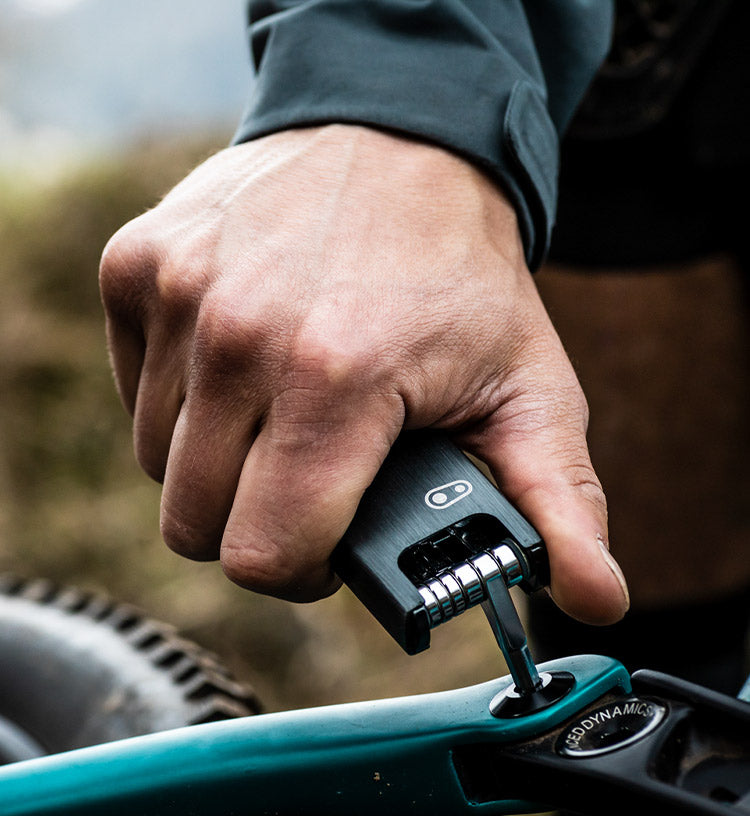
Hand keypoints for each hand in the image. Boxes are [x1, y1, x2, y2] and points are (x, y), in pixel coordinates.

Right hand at [100, 124, 628, 622]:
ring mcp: (178, 293)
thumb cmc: (462, 273)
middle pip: (196, 526)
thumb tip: (600, 600)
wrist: (398, 138)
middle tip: (310, 481)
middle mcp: (240, 334)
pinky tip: (239, 365)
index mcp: (340, 378)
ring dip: (218, 464)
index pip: (264, 555)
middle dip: (257, 525)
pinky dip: (181, 402)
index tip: (332, 539)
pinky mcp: (137, 265)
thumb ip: (562, 504)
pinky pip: (136, 391)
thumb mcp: (530, 390)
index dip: (303, 571)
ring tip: (281, 416)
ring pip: (158, 464)